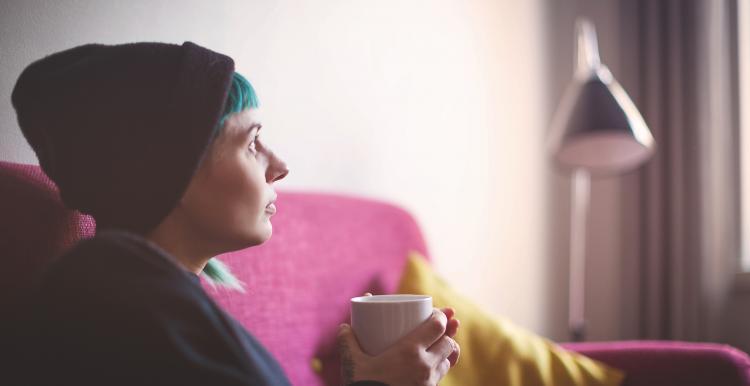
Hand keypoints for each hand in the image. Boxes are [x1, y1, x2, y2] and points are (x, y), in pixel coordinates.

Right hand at [338, 299, 460, 385]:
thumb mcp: (352, 364)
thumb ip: (347, 342)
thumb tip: (344, 327)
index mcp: (410, 352)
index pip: (437, 327)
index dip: (441, 316)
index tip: (439, 312)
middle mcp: (425, 367)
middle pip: (448, 343)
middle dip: (447, 334)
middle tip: (440, 328)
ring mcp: (429, 383)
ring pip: (448, 361)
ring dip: (444, 352)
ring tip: (436, 346)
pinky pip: (441, 378)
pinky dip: (439, 368)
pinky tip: (431, 367)